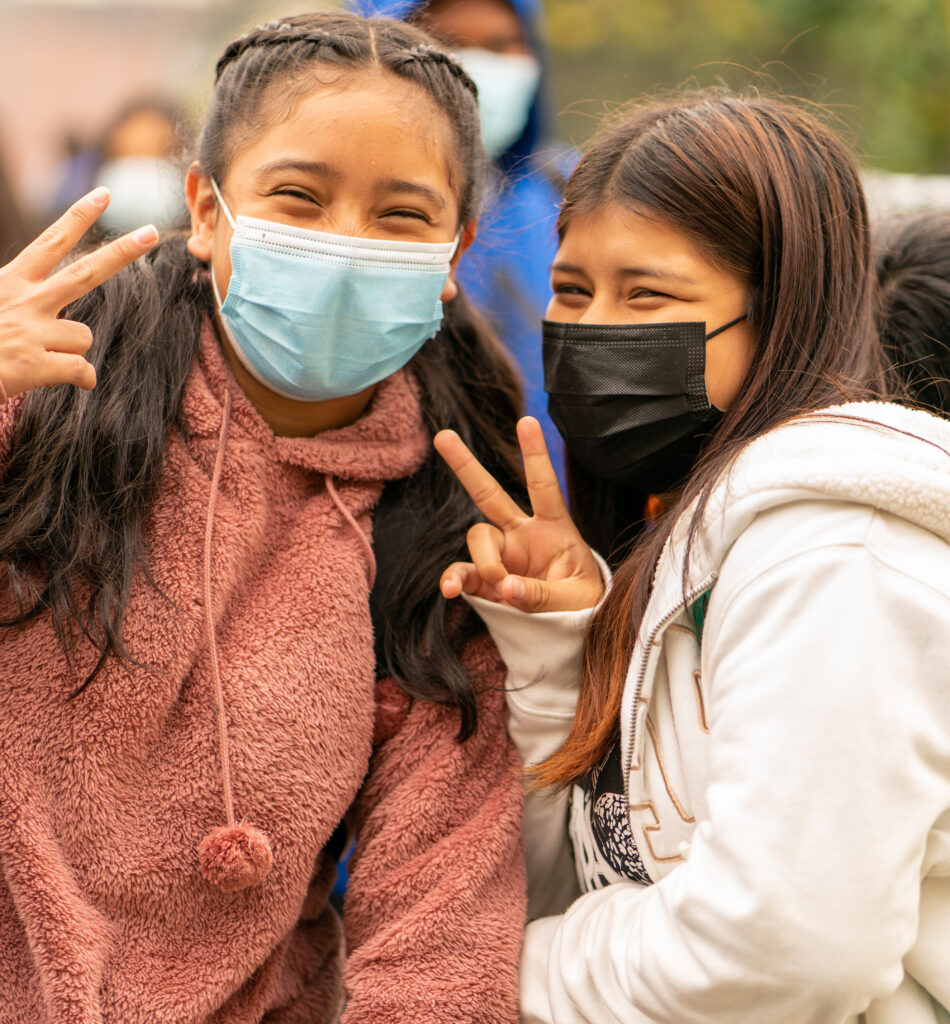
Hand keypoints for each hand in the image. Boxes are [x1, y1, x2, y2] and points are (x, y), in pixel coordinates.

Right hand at [0, 187, 158, 396]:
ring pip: (84, 336)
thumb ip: (20, 293)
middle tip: (152, 233)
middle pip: (85, 273)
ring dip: (72, 349)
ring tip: (40, 356)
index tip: (104, 194)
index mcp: (11, 281)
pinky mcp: (35, 365)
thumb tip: (50, 299)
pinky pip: (82, 371)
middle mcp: (25, 301)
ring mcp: (31, 332)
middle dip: (122, 252)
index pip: (52, 242)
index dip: (79, 217)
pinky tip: (63, 381)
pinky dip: (82, 380)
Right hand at [435, 416, 603, 611]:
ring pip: (477, 539)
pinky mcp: (484, 581)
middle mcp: (522, 535)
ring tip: (500, 585)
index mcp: (554, 528)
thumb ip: (542, 594)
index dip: (535, 455)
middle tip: (442, 436)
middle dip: (466, 466)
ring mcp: (501, 555)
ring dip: (484, 560)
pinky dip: (453, 580)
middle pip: (489, 494)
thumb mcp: (576, 600)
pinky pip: (462, 573)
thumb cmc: (583, 605)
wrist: (572, 630)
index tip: (527, 420)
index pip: (543, 486)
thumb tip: (505, 587)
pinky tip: (450, 590)